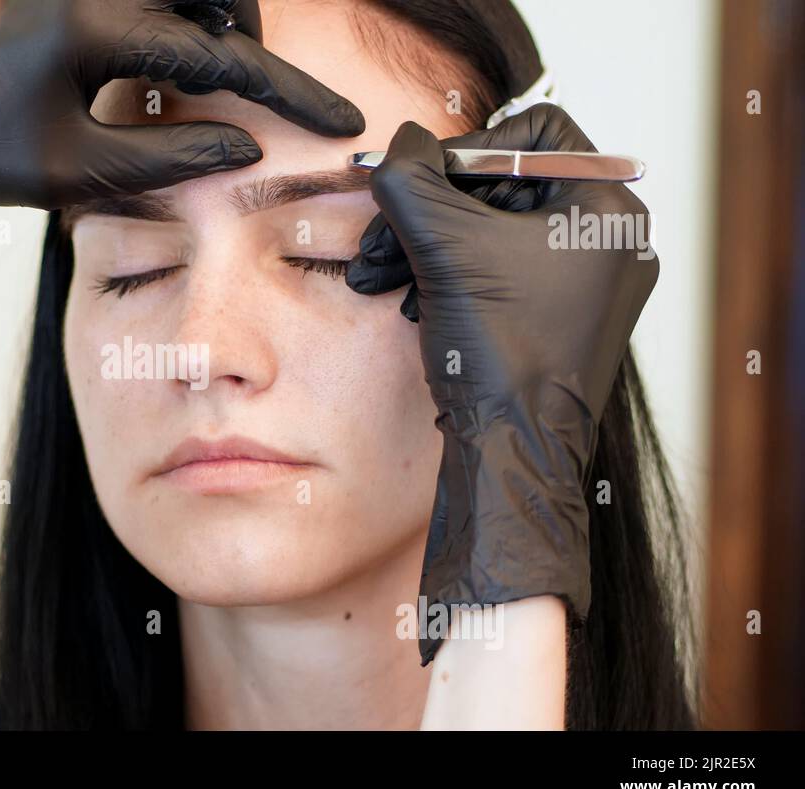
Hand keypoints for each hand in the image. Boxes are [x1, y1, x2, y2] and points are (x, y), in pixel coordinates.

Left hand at [0, 0, 364, 208]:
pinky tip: (165, 41)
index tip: (342, 120)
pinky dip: (178, 9)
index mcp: (92, 25)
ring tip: (214, 60)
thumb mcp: (67, 170)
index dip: (291, 93)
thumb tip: (244, 145)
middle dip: (253, 32)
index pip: (221, 57)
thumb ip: (162, 157)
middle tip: (261, 88)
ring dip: (217, 8)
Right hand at [345, 105, 659, 664]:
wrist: (515, 449)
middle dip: (434, 210)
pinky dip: (456, 277)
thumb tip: (398, 144)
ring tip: (380, 273)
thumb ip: (412, 180)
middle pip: (508, 189)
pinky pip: (507, 274)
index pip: (536, 135)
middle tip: (383, 234)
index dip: (468, 150)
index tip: (422, 181)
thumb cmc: (500, 351)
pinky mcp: (567, 321)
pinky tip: (411, 298)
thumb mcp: (443, 247)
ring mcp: (592, 286)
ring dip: (432, 246)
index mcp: (606, 208)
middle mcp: (611, 241)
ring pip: (499, 234)